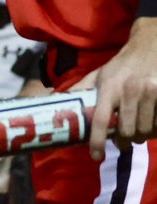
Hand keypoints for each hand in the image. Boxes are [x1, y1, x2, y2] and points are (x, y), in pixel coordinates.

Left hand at [74, 16, 156, 158]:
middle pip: (127, 131)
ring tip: (137, 133)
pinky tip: (151, 124)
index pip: (100, 120)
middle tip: (122, 142)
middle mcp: (128, 91)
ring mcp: (149, 93)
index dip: (97, 141)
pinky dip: (155, 129)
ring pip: (145, 131)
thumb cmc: (121, 65)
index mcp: (108, 87)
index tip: (96, 156)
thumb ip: (82, 89)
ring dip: (141, 137)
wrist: (149, 47)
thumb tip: (57, 102)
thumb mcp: (99, 74)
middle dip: (124, 141)